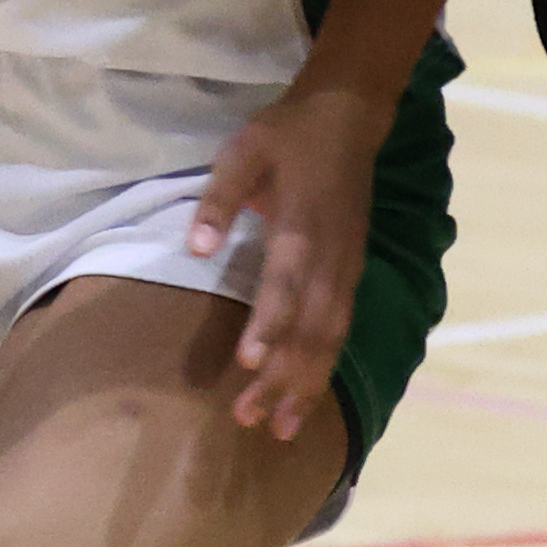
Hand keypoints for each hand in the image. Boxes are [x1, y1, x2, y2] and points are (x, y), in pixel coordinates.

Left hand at [182, 81, 392, 438]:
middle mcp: (329, 257)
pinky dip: (325, 367)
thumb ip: (220, 197)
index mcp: (301, 227)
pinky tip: (307, 396)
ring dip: (305, 385)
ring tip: (278, 428)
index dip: (269, 326)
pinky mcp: (351, 273)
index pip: (285, 286)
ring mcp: (346, 268)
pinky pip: (340, 329)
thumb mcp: (243, 150)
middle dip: (281, 376)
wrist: (349, 117)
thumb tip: (196, 244)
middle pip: (309, 327)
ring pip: (329, 337)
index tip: (248, 363)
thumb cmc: (287, 133)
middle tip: (247, 419)